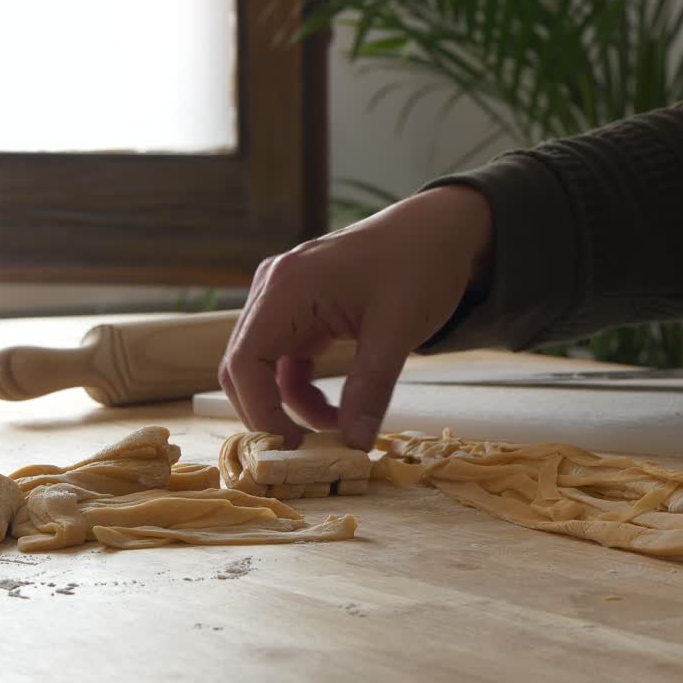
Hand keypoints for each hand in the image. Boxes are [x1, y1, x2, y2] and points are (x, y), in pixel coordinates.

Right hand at [219, 186, 492, 449]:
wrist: (439, 230)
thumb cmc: (420, 264)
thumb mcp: (398, 330)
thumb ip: (371, 387)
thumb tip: (354, 443)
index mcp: (287, 287)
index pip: (245, 361)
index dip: (259, 412)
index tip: (290, 449)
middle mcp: (273, 289)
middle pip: (243, 366)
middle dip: (269, 413)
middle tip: (305, 453)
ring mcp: (284, 298)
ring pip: (263, 367)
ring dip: (291, 406)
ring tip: (338, 432)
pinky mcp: (300, 310)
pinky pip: (286, 360)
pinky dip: (303, 390)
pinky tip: (338, 411)